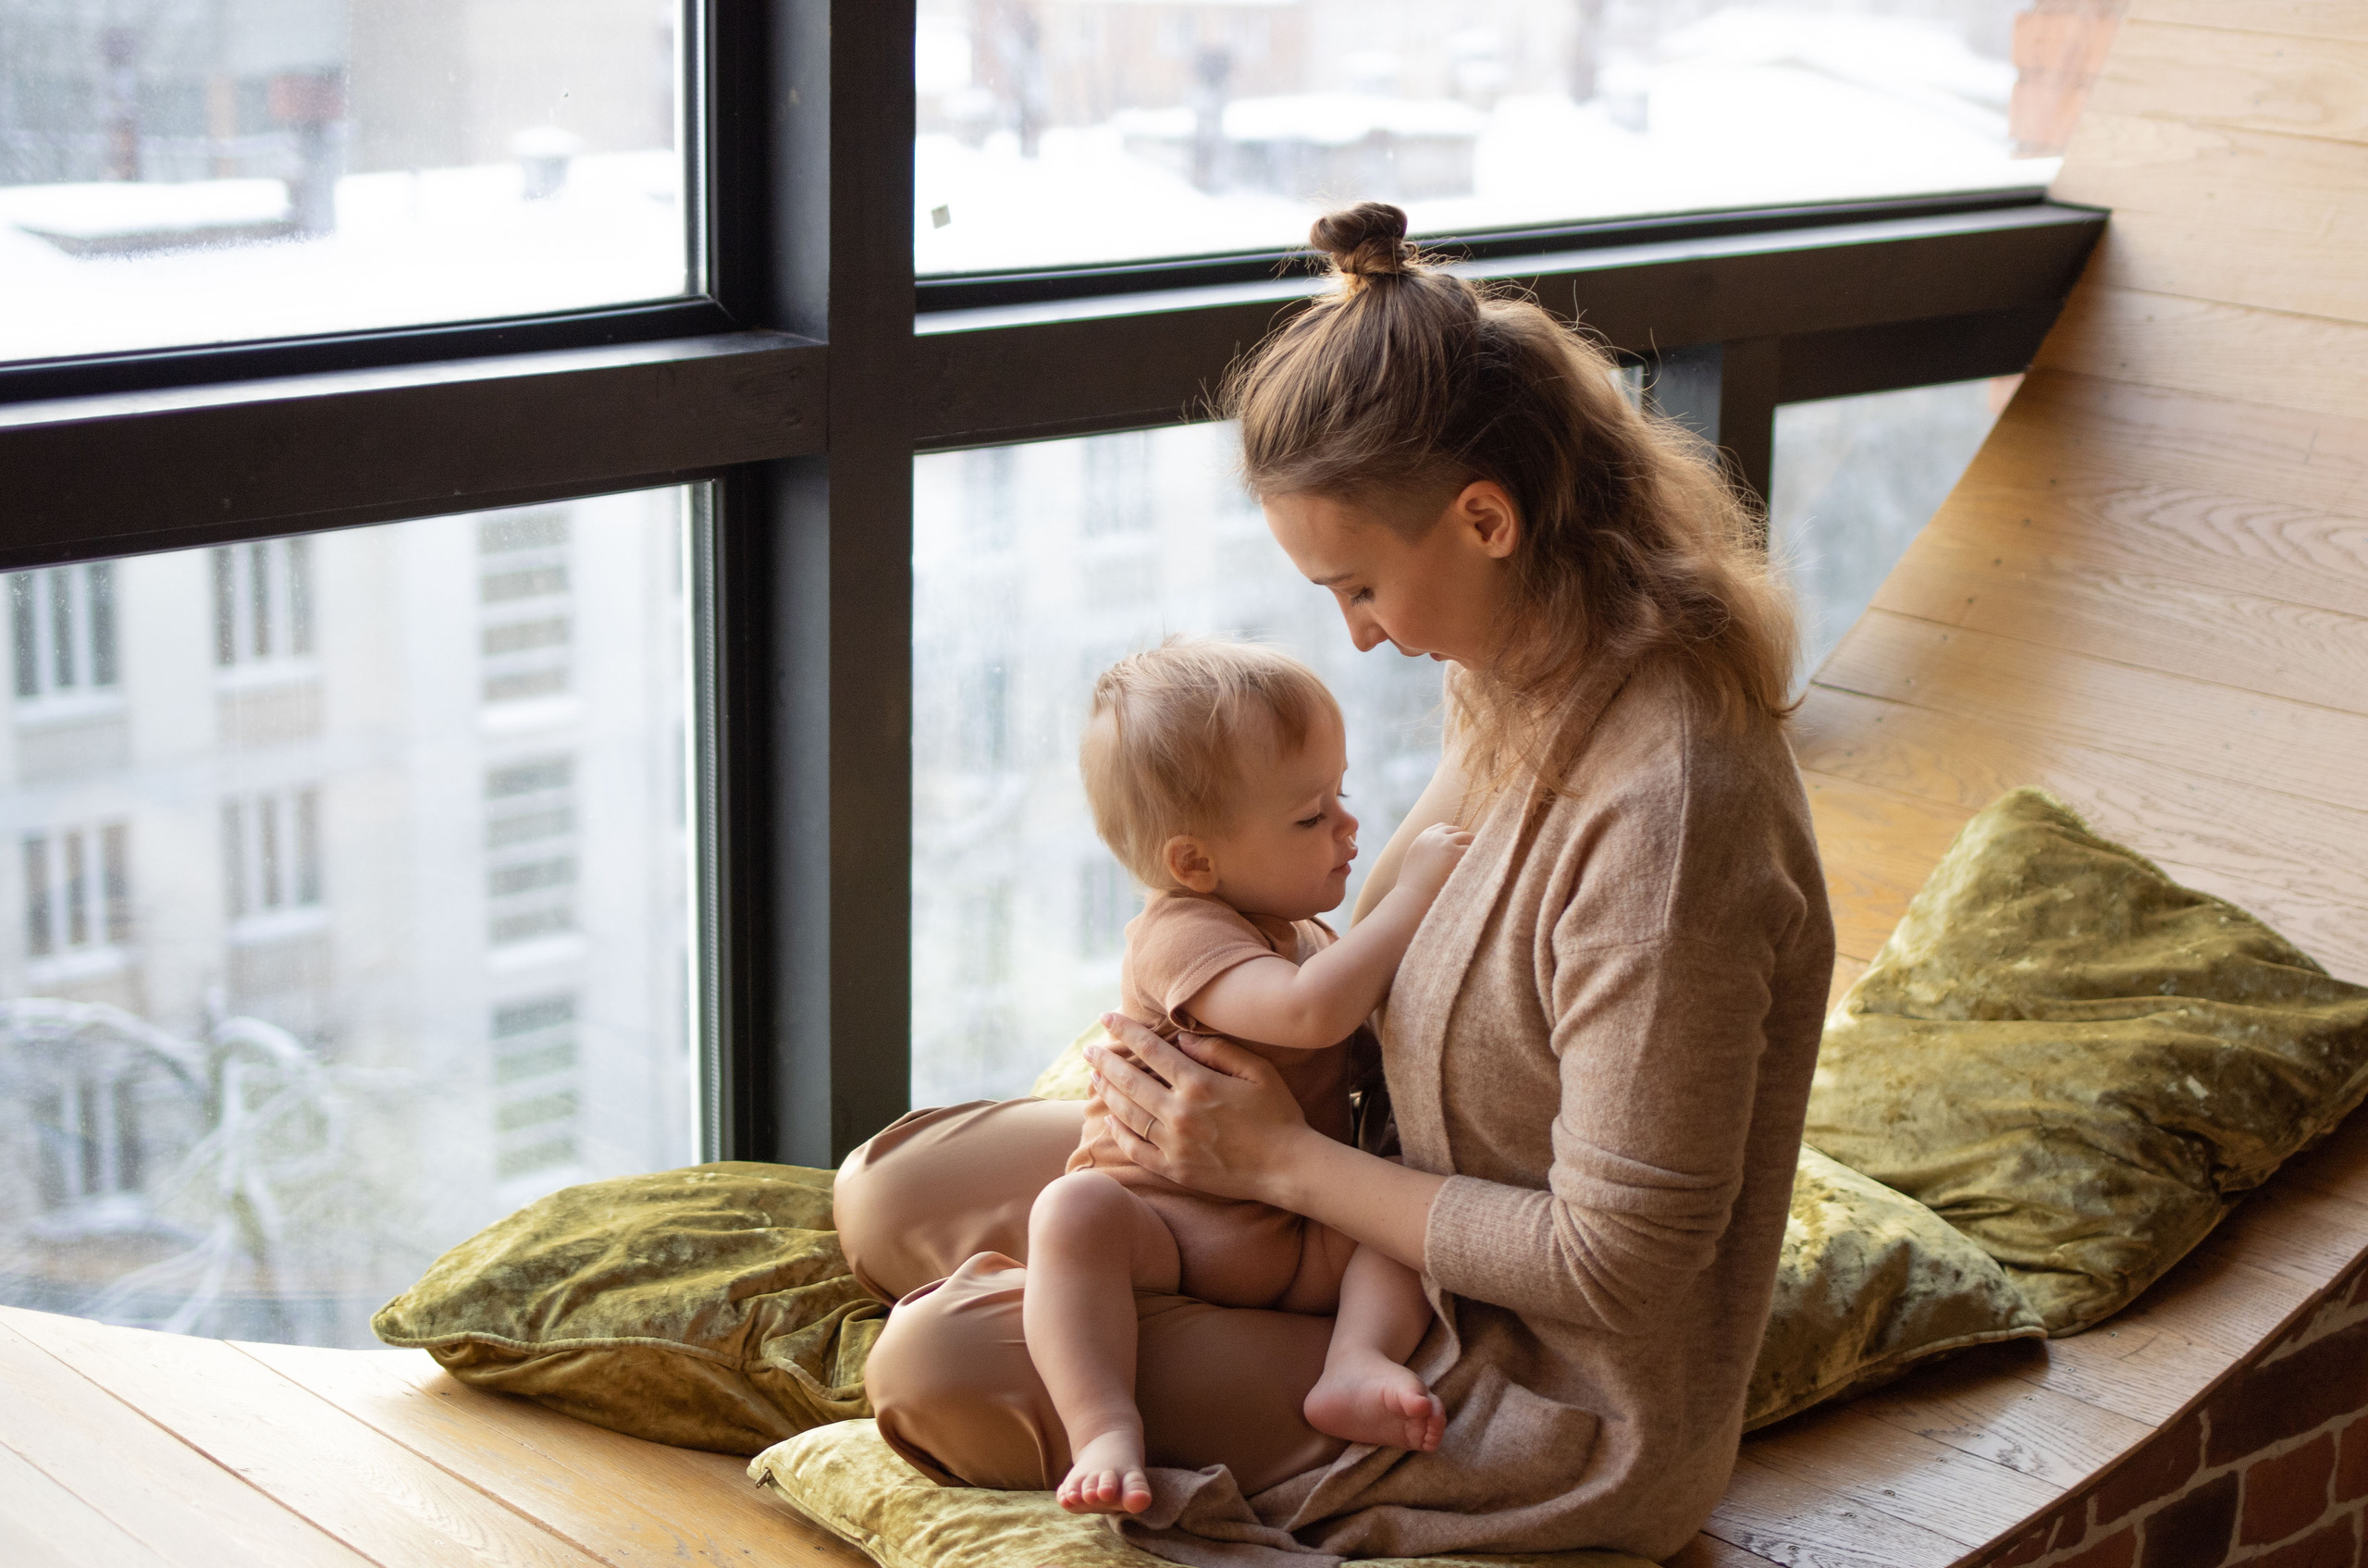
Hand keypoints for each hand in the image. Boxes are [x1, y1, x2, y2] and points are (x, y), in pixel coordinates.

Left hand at [1086, 1014, 1312, 1203]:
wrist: (1288, 1168)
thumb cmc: (1278, 1115)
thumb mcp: (1257, 1072)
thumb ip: (1219, 1051)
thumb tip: (1182, 1040)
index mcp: (1199, 1084)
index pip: (1150, 1050)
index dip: (1125, 1031)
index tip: (1107, 1018)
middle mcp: (1179, 1113)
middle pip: (1130, 1081)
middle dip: (1105, 1060)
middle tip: (1090, 1048)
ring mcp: (1174, 1144)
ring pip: (1127, 1113)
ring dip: (1107, 1092)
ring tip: (1094, 1077)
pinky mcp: (1174, 1169)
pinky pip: (1136, 1149)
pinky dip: (1118, 1133)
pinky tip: (1109, 1120)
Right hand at [1391, 822, 1472, 905]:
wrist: (1414, 891)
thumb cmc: (1413, 881)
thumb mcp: (1415, 858)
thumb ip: (1426, 850)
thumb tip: (1439, 852)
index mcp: (1424, 837)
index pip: (1442, 826)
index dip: (1451, 833)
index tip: (1456, 841)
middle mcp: (1435, 836)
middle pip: (1456, 830)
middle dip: (1463, 838)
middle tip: (1471, 846)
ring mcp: (1446, 843)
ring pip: (1466, 836)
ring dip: (1471, 844)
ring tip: (1476, 854)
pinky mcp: (1455, 853)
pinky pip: (1470, 849)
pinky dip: (1474, 854)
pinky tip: (1476, 861)